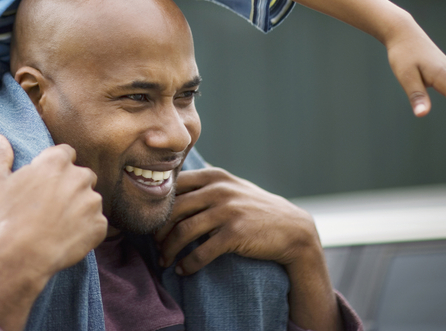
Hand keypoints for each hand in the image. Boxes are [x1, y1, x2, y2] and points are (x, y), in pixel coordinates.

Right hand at [0, 135, 107, 278]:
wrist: (23, 255)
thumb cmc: (8, 216)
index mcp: (57, 161)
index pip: (65, 153)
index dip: (55, 166)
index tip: (45, 181)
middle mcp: (80, 177)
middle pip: (81, 175)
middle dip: (71, 186)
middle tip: (51, 205)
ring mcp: (92, 202)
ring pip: (90, 200)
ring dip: (80, 208)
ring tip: (59, 224)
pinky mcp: (99, 226)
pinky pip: (96, 224)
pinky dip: (86, 230)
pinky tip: (68, 238)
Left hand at [154, 167, 318, 275]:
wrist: (293, 230)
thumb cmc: (256, 209)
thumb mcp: (233, 187)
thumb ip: (206, 184)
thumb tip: (173, 183)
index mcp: (214, 176)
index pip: (173, 186)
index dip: (158, 207)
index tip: (152, 223)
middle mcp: (218, 189)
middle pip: (173, 210)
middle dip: (159, 231)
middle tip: (154, 246)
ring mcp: (227, 210)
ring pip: (183, 231)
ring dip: (169, 250)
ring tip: (165, 261)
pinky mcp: (235, 233)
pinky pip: (202, 252)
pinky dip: (188, 264)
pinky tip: (183, 270)